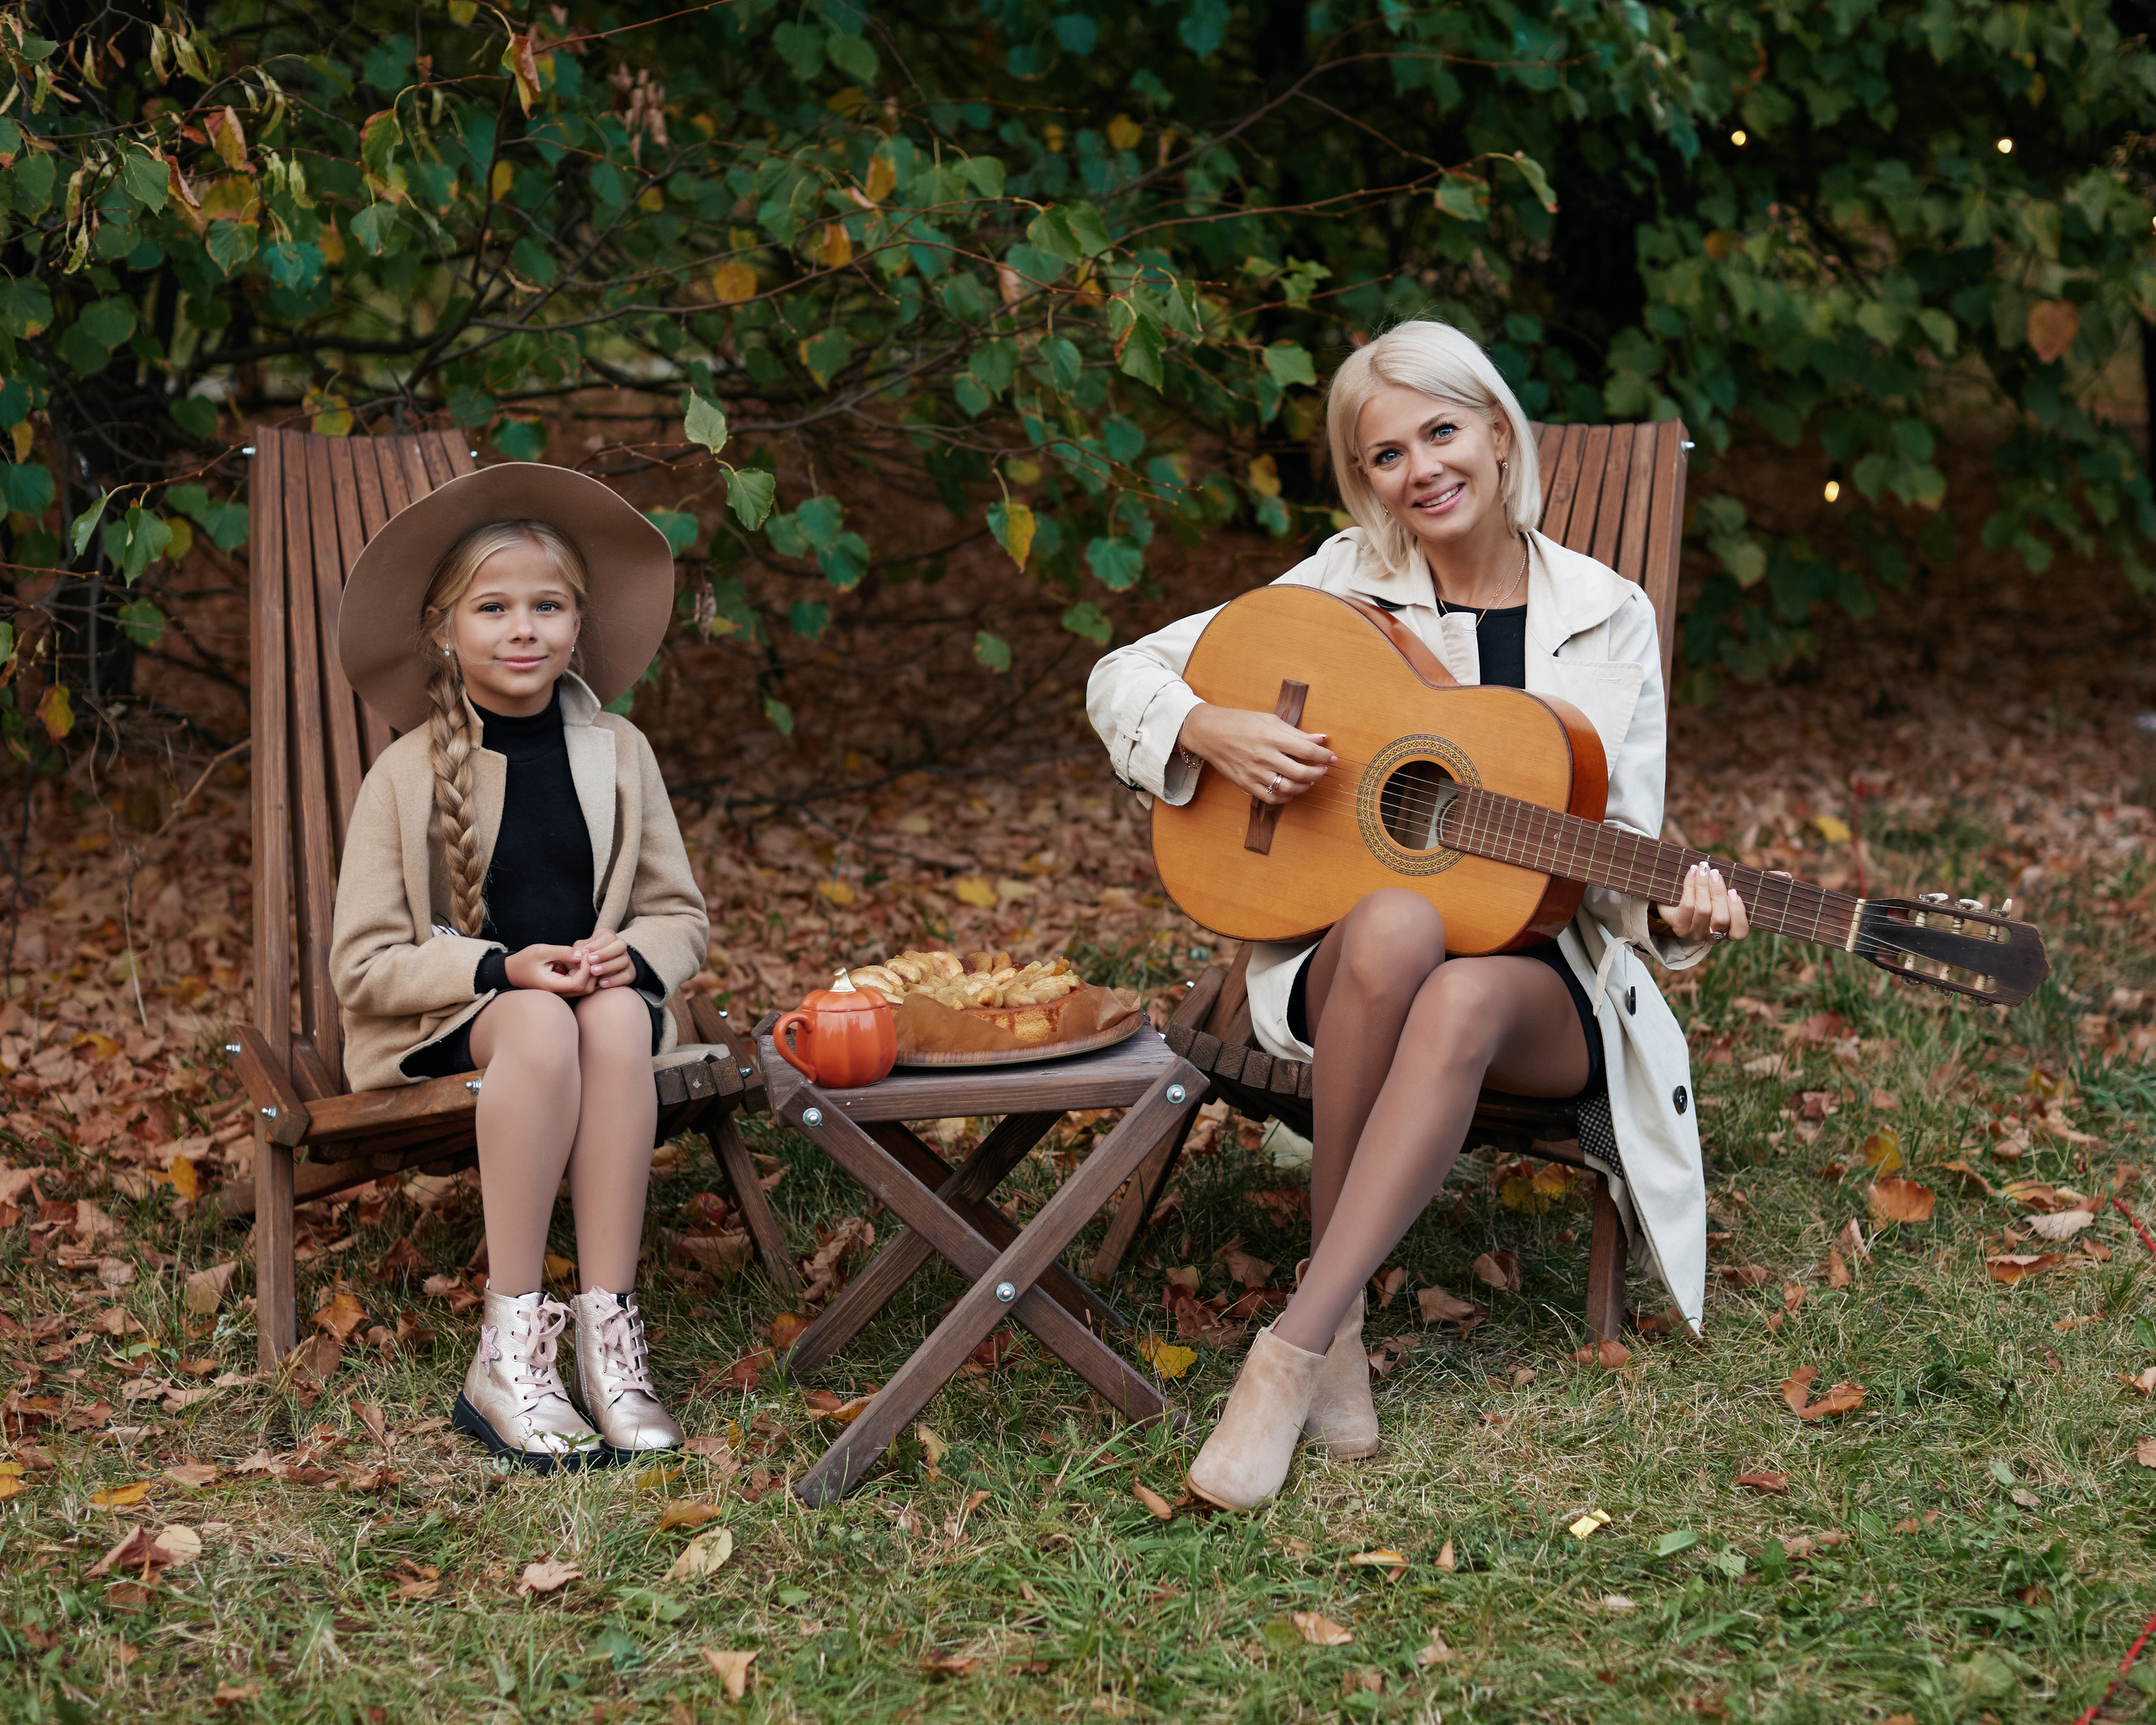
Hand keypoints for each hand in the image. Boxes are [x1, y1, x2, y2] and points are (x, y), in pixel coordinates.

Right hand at [504, 943, 596, 994]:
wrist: (512, 971)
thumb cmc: (524, 960)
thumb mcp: (542, 951)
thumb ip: (563, 952)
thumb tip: (582, 954)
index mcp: (552, 986)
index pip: (579, 984)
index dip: (586, 969)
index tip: (583, 954)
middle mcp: (559, 993)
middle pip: (587, 988)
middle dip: (591, 971)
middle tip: (586, 954)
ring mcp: (562, 992)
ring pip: (585, 987)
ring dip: (588, 972)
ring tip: (580, 956)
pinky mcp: (564, 988)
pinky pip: (580, 984)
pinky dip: (583, 972)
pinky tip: (577, 960)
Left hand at [572, 928, 636, 988]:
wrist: (598, 968)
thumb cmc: (586, 956)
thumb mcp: (580, 949)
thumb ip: (578, 951)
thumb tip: (578, 955)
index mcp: (608, 936)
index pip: (608, 937)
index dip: (597, 944)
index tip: (585, 951)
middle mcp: (620, 947)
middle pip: (620, 946)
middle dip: (605, 953)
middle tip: (591, 960)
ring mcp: (626, 960)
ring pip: (624, 961)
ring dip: (608, 966)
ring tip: (593, 972)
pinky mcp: (629, 973)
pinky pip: (626, 976)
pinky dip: (614, 980)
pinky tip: (601, 983)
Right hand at [1176, 702, 1334, 804]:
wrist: (1208, 732)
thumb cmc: (1239, 722)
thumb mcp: (1269, 720)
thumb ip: (1295, 732)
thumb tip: (1320, 739)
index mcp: (1271, 737)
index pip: (1307, 751)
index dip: (1324, 756)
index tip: (1332, 757)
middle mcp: (1264, 757)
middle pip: (1301, 773)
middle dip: (1318, 773)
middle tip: (1323, 770)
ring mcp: (1254, 773)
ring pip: (1288, 788)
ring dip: (1304, 786)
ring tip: (1308, 780)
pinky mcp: (1245, 784)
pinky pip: (1271, 798)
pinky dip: (1286, 797)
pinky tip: (1291, 790)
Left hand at [1658, 862, 1750, 944]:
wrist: (1678, 899)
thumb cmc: (1713, 893)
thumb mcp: (1733, 889)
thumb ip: (1759, 884)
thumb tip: (1786, 876)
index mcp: (1730, 931)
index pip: (1740, 933)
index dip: (1738, 913)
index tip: (1734, 891)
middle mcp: (1713, 936)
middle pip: (1720, 919)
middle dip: (1718, 893)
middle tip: (1715, 872)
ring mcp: (1695, 933)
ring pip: (1703, 910)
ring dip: (1702, 886)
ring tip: (1703, 868)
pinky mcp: (1679, 926)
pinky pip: (1687, 905)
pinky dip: (1690, 885)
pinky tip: (1692, 872)